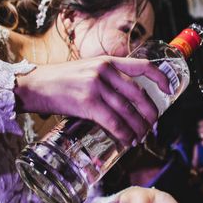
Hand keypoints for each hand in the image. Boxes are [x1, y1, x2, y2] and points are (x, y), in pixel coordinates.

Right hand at [14, 56, 170, 146]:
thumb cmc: (58, 81)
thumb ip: (105, 79)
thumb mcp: (85, 70)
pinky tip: (127, 141)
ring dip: (138, 128)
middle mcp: (104, 71)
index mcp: (106, 61)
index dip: (160, 78)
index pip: (142, 66)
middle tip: (152, 124)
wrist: (34, 86)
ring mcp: (96, 87)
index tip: (169, 90)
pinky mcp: (88, 103)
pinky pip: (114, 122)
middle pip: (139, 94)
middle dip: (150, 113)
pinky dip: (124, 134)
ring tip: (140, 137)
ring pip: (128, 111)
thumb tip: (124, 98)